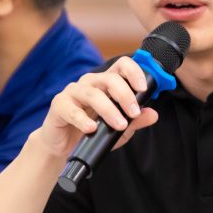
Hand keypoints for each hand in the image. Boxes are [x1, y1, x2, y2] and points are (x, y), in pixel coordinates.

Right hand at [34, 56, 158, 158]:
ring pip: (93, 95)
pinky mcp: (59, 105)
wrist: (64, 146)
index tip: (143, 88)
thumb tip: (153, 114)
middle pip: (110, 79)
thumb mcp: (119, 129)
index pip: (121, 66)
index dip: (134, 72)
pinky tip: (91, 129)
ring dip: (109, 110)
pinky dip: (83, 120)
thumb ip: (135, 121)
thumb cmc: (91, 132)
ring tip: (119, 125)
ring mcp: (73, 92)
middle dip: (125, 95)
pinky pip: (72, 110)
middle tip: (134, 113)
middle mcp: (90, 83)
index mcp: (105, 83)